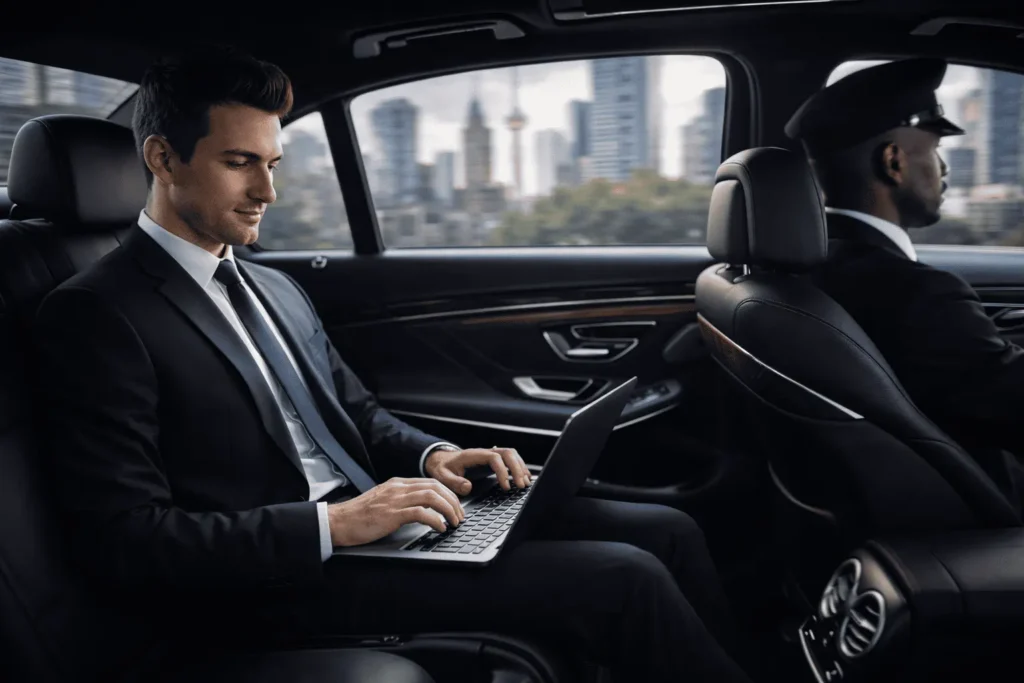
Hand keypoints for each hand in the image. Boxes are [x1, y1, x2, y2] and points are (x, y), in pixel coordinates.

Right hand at [328, 477, 464, 546]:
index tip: (455, 506)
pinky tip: (440, 527)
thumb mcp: (383, 501)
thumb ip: (400, 500)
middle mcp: (398, 488)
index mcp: (397, 484)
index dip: (447, 494)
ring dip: (448, 509)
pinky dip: (435, 519)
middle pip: (435, 487)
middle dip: (452, 501)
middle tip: (459, 516)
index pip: (430, 482)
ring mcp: (395, 500)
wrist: (338, 521)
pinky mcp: (392, 514)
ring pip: (432, 497)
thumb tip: (422, 509)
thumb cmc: (358, 516)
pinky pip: (421, 513)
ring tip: (454, 522)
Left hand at [425, 447, 531, 495]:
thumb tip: (468, 487)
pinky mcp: (493, 460)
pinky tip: (523, 477)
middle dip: (517, 469)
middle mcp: (484, 452)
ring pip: (511, 455)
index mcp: (473, 455)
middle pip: (508, 453)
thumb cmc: (442, 468)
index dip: (503, 471)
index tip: (506, 486)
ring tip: (525, 483)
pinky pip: (510, 459)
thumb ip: (454, 482)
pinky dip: (519, 467)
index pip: (494, 458)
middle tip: (521, 485)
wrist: (441, 460)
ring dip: (520, 467)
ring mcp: (490, 455)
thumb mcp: (442, 476)